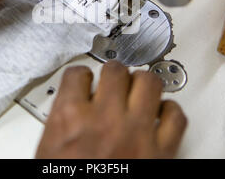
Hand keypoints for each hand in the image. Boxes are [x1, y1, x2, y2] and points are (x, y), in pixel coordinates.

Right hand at [36, 61, 186, 158]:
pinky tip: (161, 116)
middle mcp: (104, 119)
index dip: (82, 76)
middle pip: (116, 72)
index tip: (85, 80)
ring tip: (139, 91)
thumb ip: (61, 123)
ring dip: (143, 84)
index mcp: (71, 118)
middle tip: (114, 83)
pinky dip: (170, 112)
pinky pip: (176, 116)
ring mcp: (136, 133)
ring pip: (149, 83)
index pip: (78, 75)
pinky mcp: (162, 151)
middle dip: (114, 75)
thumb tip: (70, 106)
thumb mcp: (48, 153)